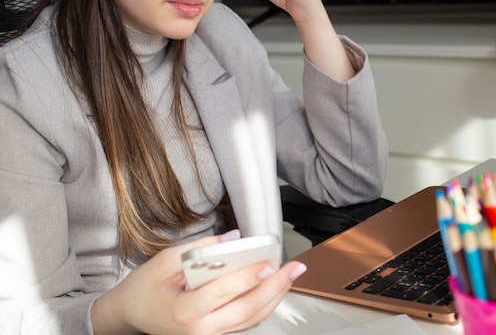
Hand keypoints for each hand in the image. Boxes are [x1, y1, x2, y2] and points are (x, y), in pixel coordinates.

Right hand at [91, 230, 306, 334]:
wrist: (131, 315)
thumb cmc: (144, 288)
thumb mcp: (164, 262)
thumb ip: (201, 250)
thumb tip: (233, 238)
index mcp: (184, 312)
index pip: (223, 293)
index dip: (248, 278)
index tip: (268, 263)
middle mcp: (200, 331)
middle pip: (247, 311)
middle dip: (276, 288)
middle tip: (294, 268)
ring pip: (252, 319)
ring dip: (275, 296)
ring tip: (292, 274)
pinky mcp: (216, 334)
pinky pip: (246, 321)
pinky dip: (263, 304)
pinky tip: (275, 286)